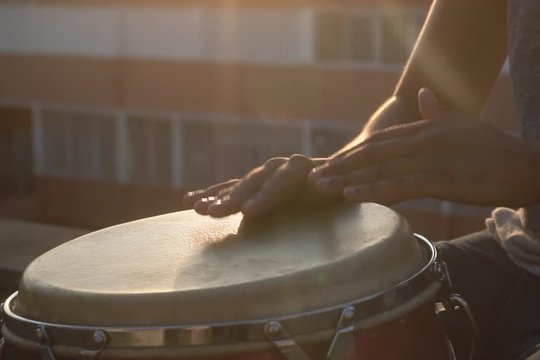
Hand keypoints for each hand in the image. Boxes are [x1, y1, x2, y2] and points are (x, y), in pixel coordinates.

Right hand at [183, 155, 337, 217]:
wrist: (343, 174)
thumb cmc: (348, 189)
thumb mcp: (348, 190)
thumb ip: (337, 189)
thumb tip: (323, 187)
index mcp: (307, 168)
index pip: (283, 180)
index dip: (265, 195)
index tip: (248, 212)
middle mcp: (283, 166)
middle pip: (256, 181)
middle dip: (234, 197)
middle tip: (214, 212)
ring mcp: (267, 174)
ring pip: (240, 185)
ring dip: (218, 197)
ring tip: (198, 209)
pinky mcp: (257, 184)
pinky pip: (231, 188)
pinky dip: (212, 195)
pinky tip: (191, 202)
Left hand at [309, 89, 538, 206]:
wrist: (531, 165)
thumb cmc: (497, 150)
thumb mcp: (464, 126)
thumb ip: (439, 114)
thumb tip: (423, 96)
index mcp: (428, 129)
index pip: (382, 140)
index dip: (354, 152)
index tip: (332, 163)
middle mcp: (425, 139)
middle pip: (374, 152)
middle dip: (342, 165)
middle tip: (315, 176)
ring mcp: (433, 158)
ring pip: (382, 169)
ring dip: (349, 179)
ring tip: (323, 188)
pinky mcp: (443, 179)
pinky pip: (401, 185)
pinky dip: (374, 189)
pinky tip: (353, 195)